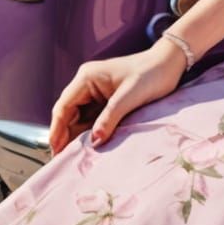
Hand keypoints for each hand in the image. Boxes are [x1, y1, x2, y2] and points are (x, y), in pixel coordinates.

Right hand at [47, 41, 184, 155]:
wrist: (169, 64)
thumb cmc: (150, 74)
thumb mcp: (130, 96)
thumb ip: (110, 118)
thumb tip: (93, 141)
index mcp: (87, 77)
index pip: (63, 106)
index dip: (56, 129)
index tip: (54, 149)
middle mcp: (87, 84)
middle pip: (68, 114)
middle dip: (64, 135)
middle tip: (61, 160)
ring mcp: (95, 92)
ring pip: (78, 118)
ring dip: (76, 136)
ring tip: (72, 158)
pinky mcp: (105, 100)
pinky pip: (91, 119)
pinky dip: (89, 132)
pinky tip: (88, 147)